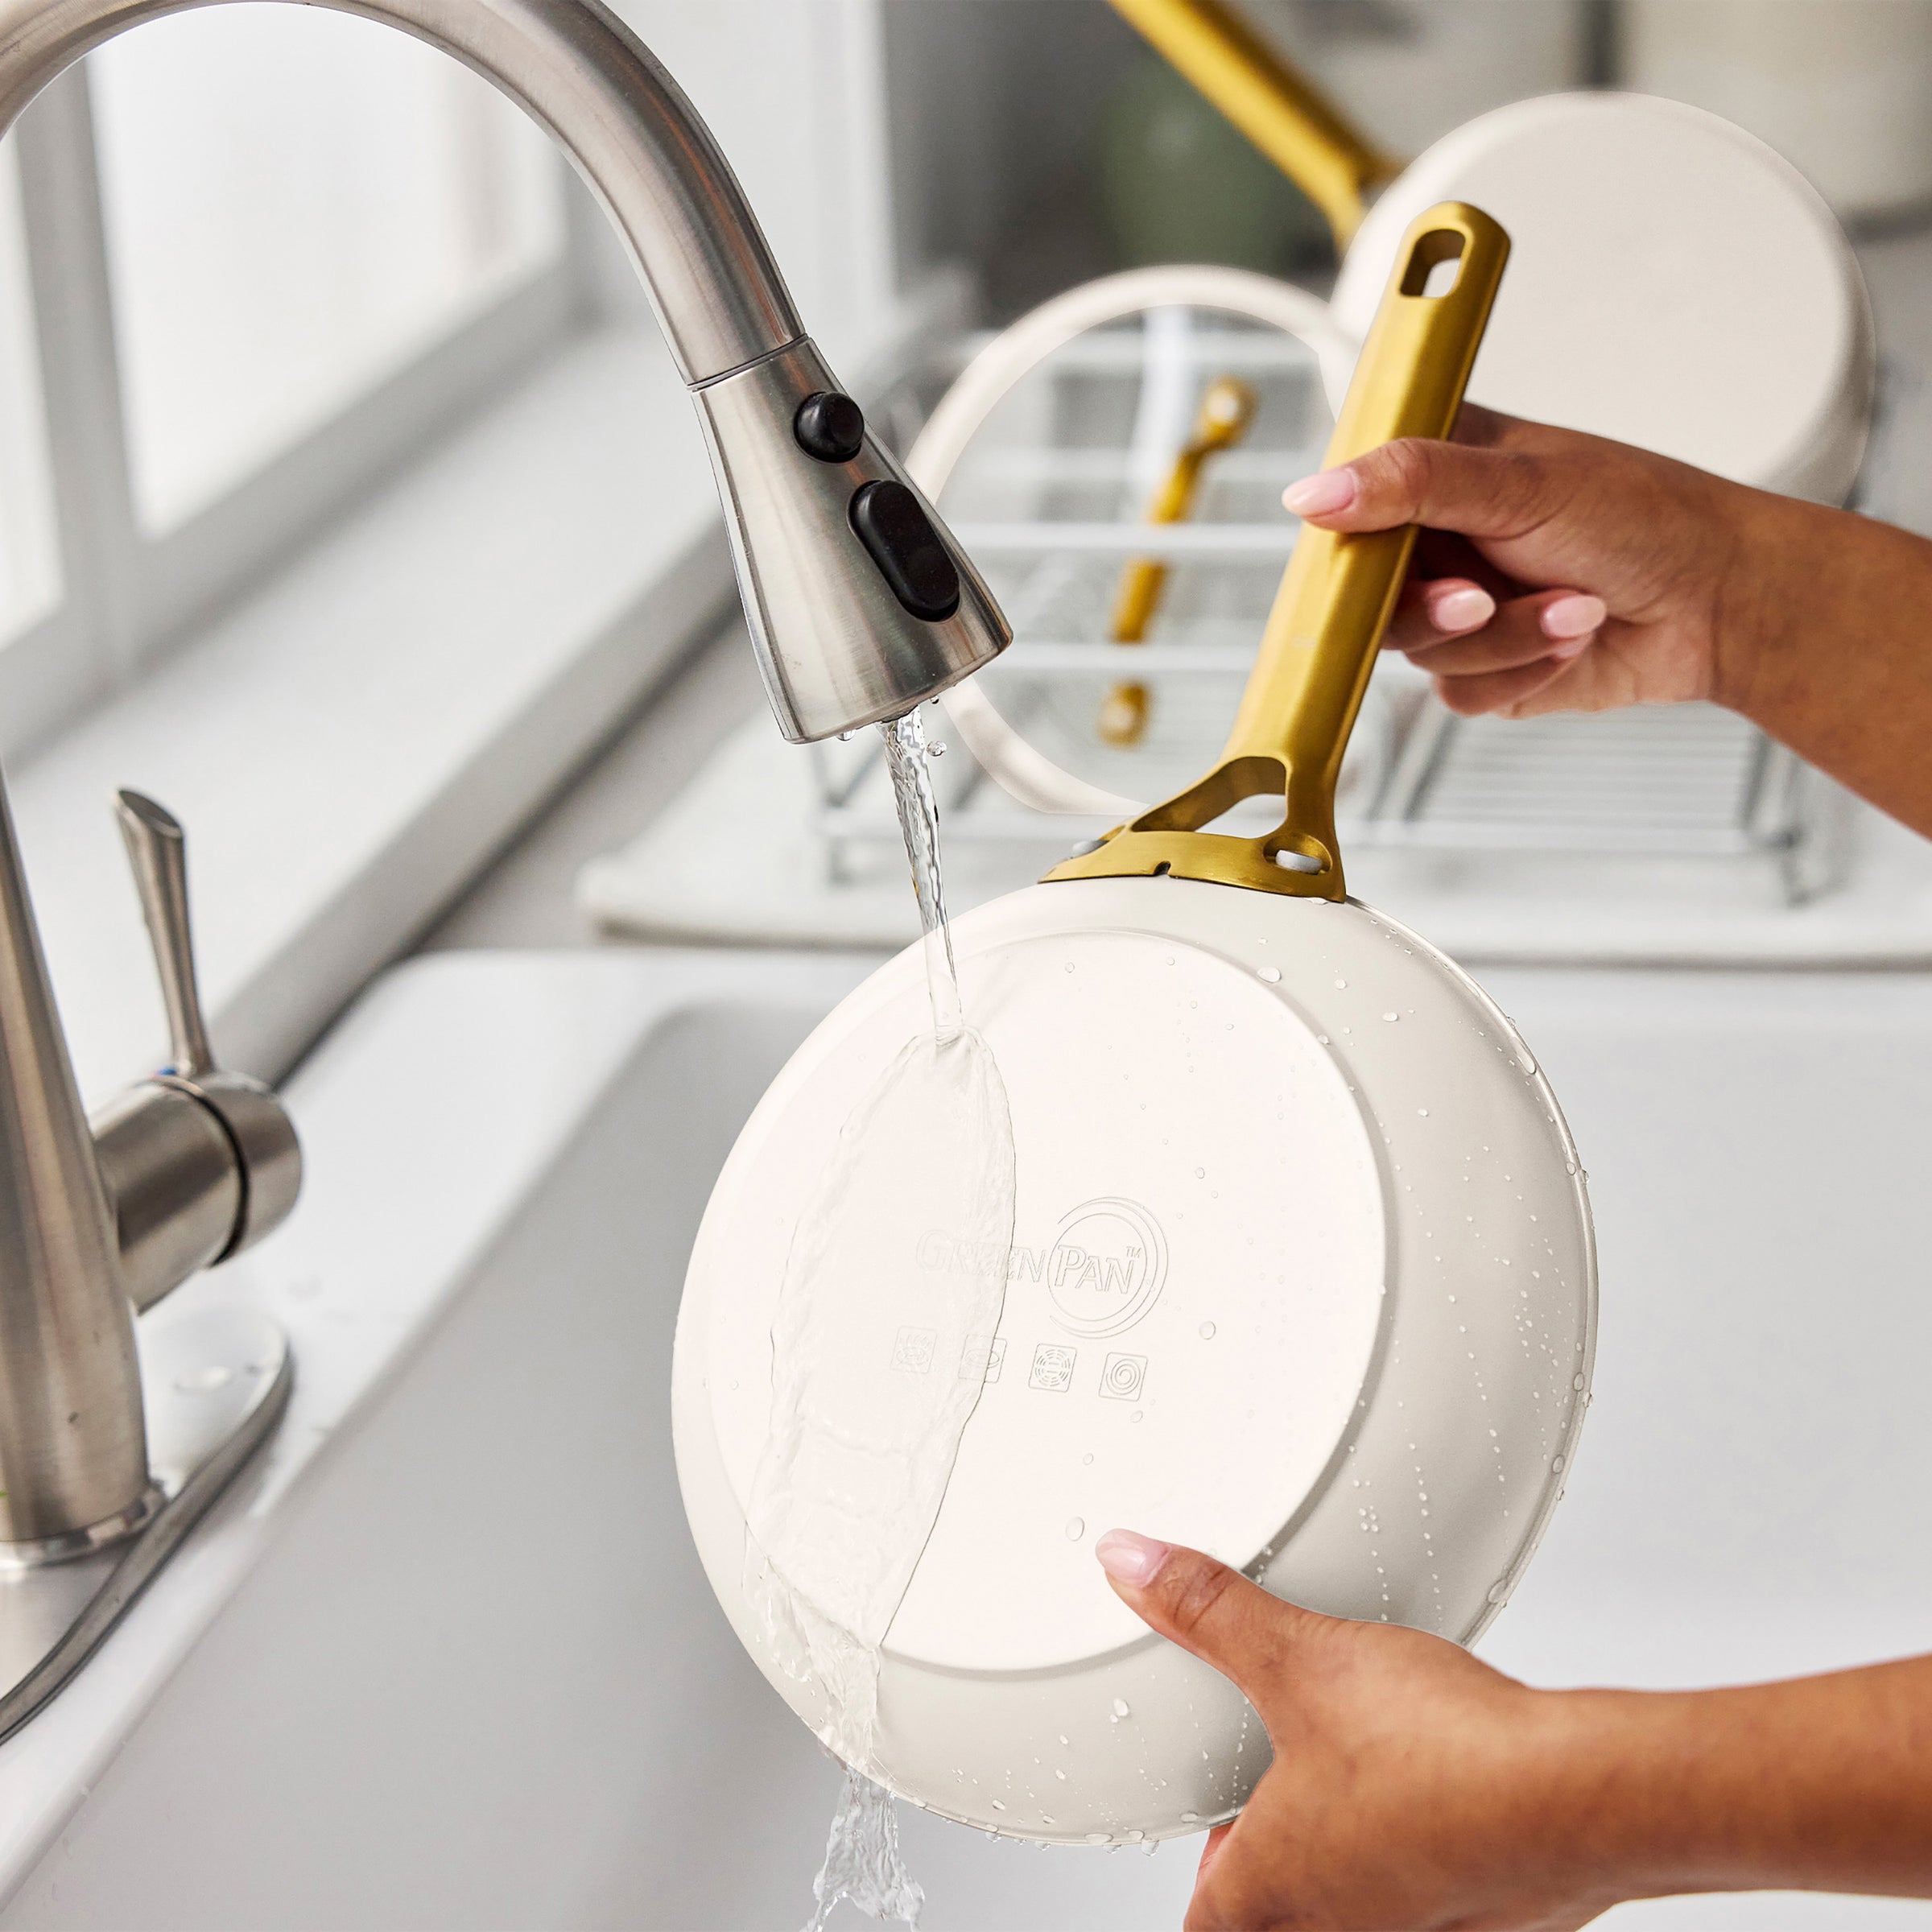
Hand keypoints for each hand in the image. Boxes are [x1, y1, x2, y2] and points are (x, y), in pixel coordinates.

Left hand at [1094, 1529, 1619, 1931]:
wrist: (1575, 1794)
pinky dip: (1427, 1853)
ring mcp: (1423, 1929)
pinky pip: (1439, 1901)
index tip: (1203, 1852)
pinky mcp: (1492, 1916)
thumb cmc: (1439, 1754)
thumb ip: (1207, 1610)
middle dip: (1270, 1871)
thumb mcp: (1296, 1656)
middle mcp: (1345, 1928)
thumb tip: (1130, 1564)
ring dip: (1351, 1861)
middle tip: (1272, 1803)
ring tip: (1356, 1785)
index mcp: (1275, 1890)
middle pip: (1278, 1924)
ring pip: (1361, 1912)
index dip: (1201, 1883)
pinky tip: (1444, 1795)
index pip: (1203, 1925)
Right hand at [1282, 406, 1762, 720]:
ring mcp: (1456, 605)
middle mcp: (1437, 537)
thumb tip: (1310, 495)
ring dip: (1501, 637)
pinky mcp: (1483, 666)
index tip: (1364, 559)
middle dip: (1433, 607)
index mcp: (1434, 467)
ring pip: (1417, 650)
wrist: (1720, 602)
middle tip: (1478, 598)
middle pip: (1366, 594)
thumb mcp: (1520, 484)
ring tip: (1572, 607)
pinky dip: (1519, 671)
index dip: (1344, 536)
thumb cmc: (1643, 518)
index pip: (1345, 500)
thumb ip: (1411, 483)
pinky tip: (1571, 638)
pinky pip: (1457, 691)